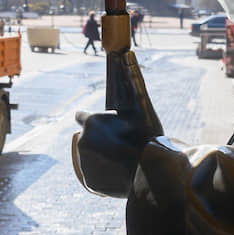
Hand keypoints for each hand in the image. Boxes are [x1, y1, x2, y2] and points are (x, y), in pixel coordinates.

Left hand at [71, 50, 162, 197]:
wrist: (152, 172)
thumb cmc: (148, 135)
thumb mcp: (142, 106)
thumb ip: (133, 79)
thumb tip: (127, 52)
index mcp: (91, 122)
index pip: (82, 117)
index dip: (94, 120)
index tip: (105, 125)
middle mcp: (82, 141)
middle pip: (89, 138)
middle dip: (101, 139)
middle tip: (122, 144)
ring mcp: (84, 163)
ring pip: (91, 157)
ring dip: (102, 156)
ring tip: (123, 159)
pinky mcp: (89, 182)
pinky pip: (95, 175)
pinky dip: (104, 174)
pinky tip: (119, 172)